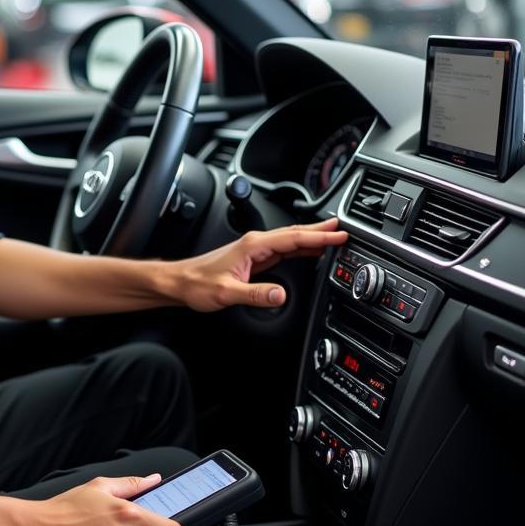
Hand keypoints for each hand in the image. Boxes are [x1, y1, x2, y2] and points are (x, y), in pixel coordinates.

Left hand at [168, 218, 347, 310]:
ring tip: (333, 236)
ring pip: (291, 241)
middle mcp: (256, 243)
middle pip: (296, 234)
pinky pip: (283, 250)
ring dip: (312, 238)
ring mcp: (255, 250)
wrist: (180, 283)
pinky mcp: (253, 259)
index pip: (294, 238)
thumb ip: (255, 294)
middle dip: (321, 231)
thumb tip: (279, 296)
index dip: (319, 236)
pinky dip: (300, 249)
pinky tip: (309, 252)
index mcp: (253, 245)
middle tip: (344, 229)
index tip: (340, 235)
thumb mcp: (227, 293)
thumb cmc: (197, 284)